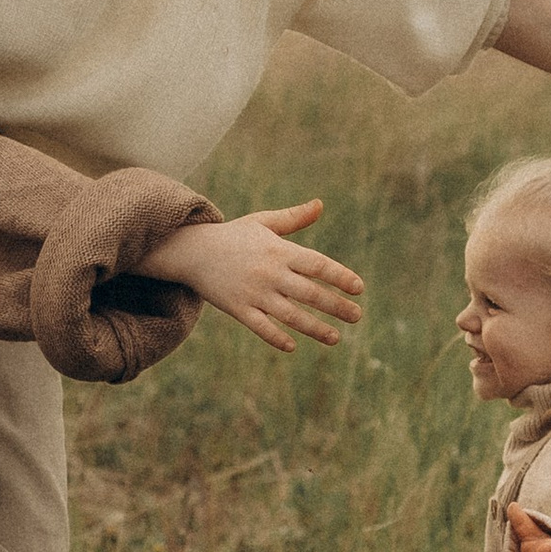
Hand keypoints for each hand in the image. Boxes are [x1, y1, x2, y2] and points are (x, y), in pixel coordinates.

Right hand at [145, 200, 364, 351]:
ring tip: (336, 338)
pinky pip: (260, 327)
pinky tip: (292, 347)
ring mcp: (253, 292)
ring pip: (290, 315)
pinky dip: (276, 338)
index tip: (359, 288)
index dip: (340, 276)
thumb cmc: (233, 236)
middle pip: (309, 293)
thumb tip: (320, 205)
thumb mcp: (262, 222)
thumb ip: (293, 218)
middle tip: (357, 316)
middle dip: (336, 306)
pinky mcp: (237, 308)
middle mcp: (269, 273)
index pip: (317, 264)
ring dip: (314, 328)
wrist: (191, 250)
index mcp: (279, 251)